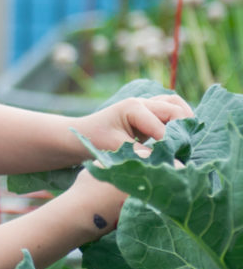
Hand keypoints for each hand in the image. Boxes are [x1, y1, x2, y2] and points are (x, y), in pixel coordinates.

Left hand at [72, 94, 193, 153]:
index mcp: (133, 107)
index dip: (171, 145)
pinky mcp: (149, 113)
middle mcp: (142, 102)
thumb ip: (144, 155)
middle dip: (182, 130)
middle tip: (184, 151)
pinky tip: (180, 137)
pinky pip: (171, 109)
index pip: (163, 126)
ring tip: (186, 141)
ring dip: (185, 120)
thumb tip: (174, 165)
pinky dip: (179, 120)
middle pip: (176, 109)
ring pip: (176, 104)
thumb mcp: (118, 148)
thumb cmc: (96, 139)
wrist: (82, 134)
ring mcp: (146, 105)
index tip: (174, 162)